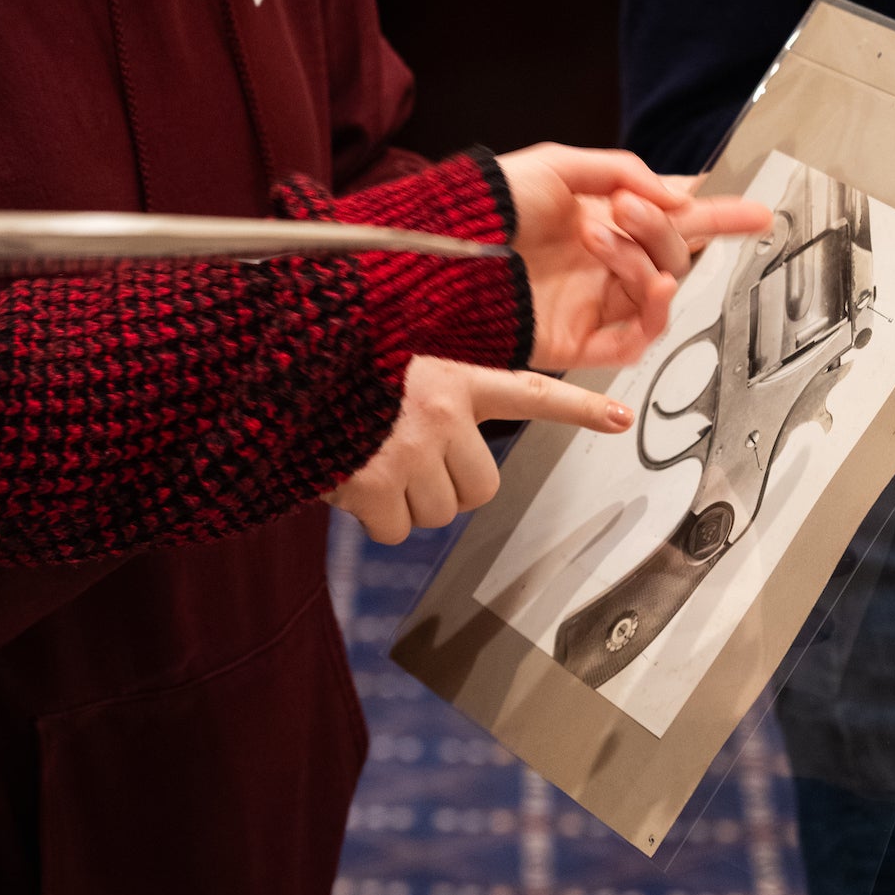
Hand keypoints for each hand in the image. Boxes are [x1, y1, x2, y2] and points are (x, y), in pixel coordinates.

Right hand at [330, 356, 632, 546]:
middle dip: (448, 488)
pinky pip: (395, 530)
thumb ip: (425, 397)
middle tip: (406, 464)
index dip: (578, 408)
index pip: (529, 393)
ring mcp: (410, 449)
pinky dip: (371, 518)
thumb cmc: (327, 371)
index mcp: (451, 377)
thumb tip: (437, 457)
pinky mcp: (375, 483)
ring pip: (439, 513)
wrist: (275, 374)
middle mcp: (441, 413)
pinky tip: (345, 479)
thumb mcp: (387, 364)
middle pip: (481, 488)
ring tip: (367, 462)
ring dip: (406, 503)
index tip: (620, 418)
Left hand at [496, 144, 771, 370]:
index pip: (674, 217)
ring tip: (601, 235)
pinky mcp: (581, 342)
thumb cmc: (490, 207)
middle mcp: (605, 261)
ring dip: (643, 258)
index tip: (757, 213)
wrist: (451, 251)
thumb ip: (623, 171)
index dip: (718, 215)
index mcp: (604, 217)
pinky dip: (653, 312)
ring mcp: (595, 302)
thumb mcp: (559, 164)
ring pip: (660, 290)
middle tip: (629, 208)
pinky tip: (651, 286)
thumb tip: (676, 195)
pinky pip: (637, 339)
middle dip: (663, 227)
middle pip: (675, 252)